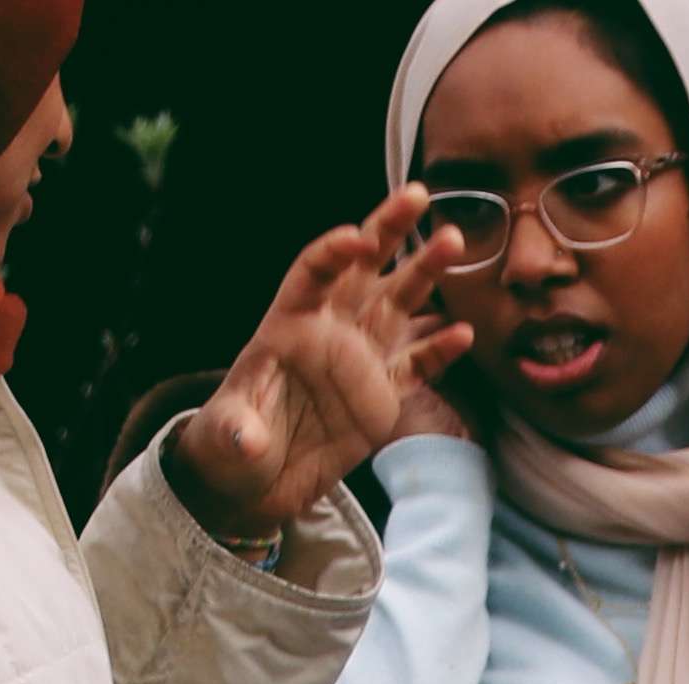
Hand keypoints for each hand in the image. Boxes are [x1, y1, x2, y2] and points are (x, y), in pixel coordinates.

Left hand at [163, 189, 473, 539]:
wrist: (252, 485)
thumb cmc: (227, 450)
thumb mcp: (225, 438)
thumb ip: (237, 429)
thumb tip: (246, 438)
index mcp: (286, 325)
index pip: (312, 274)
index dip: (333, 253)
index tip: (356, 238)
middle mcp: (327, 333)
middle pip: (362, 269)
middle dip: (389, 230)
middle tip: (417, 194)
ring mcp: (357, 363)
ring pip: (397, 305)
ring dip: (424, 273)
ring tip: (453, 242)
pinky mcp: (379, 398)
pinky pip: (414, 367)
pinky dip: (438, 351)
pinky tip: (464, 333)